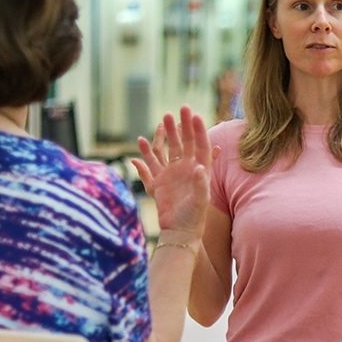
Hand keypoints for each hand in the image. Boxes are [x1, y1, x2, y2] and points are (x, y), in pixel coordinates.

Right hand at [131, 106, 213, 238]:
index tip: (194, 115)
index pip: (200, 145)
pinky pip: (150, 165)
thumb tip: (199, 167)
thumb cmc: (195, 217)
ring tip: (161, 120)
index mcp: (200, 170)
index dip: (198, 130)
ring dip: (164, 136)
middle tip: (178, 110)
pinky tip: (140, 142)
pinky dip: (145, 154)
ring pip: (167, 150)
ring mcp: (172, 174)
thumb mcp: (201, 200)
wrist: (180, 232)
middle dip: (181, 126)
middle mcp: (186, 169)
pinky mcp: (159, 182)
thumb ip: (201, 184)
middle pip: (184, 143)